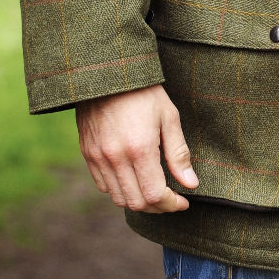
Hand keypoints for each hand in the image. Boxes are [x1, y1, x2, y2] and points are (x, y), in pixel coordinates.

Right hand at [76, 83, 198, 212]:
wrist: (107, 71)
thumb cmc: (143, 91)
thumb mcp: (168, 116)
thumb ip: (178, 153)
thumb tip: (191, 184)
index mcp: (139, 148)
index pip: (154, 195)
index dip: (171, 204)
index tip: (183, 201)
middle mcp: (115, 158)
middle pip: (136, 203)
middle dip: (157, 206)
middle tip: (171, 198)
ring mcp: (98, 157)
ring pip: (118, 198)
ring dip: (138, 200)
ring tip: (153, 189)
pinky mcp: (88, 153)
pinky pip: (103, 185)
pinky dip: (120, 190)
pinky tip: (133, 178)